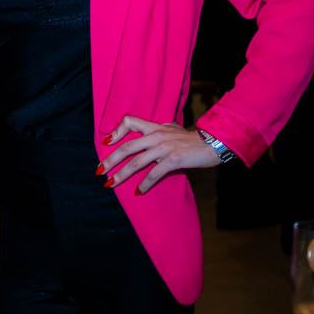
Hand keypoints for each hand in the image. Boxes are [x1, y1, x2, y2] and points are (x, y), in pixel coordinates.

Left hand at [97, 115, 221, 194]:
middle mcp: (156, 135)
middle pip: (126, 147)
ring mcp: (164, 148)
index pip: (130, 121)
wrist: (213, 144)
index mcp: (155, 127)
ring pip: (136, 162)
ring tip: (111, 183)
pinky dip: (144, 184)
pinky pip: (154, 173)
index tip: (106, 142)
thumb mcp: (172, 129)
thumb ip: (157, 130)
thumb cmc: (192, 139)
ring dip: (121, 174)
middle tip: (100, 171)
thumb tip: (145, 133)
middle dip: (110, 160)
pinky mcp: (173, 160)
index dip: (116, 131)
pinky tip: (138, 191)